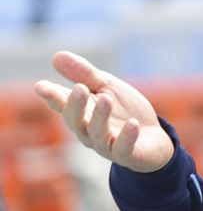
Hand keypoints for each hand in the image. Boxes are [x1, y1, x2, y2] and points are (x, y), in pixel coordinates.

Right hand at [33, 51, 174, 172]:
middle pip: (76, 120)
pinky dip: (127, 137)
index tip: (41, 86)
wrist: (154, 138)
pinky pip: (123, 148)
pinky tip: (132, 124)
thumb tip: (57, 55)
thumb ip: (85, 74)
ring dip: (100, 117)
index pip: (63, 104)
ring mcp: (106, 145)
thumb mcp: (108, 87)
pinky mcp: (127, 154)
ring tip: (106, 99)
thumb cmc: (125, 111)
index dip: (52, 96)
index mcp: (82, 113)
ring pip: (98, 134)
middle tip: (79, 88)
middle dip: (75, 105)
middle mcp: (88, 131)